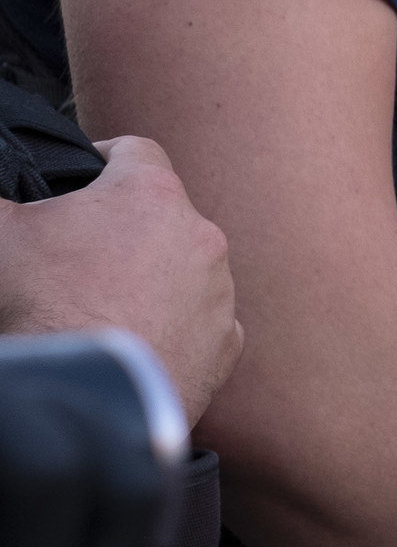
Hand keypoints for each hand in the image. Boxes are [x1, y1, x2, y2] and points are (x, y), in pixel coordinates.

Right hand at [0, 135, 242, 420]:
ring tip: (104, 305)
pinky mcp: (224, 344)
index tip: (87, 172)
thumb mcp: (1, 237)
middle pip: (161, 216)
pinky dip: (172, 329)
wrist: (87, 395)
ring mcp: (219, 291)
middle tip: (80, 257)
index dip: (105, 158)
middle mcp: (200, 235)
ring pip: (185, 270)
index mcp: (151, 195)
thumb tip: (2, 191)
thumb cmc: (43, 307)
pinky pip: (200, 324)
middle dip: (124, 230)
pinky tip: (134, 342)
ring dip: (152, 279)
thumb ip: (2, 201)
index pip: (135, 151)